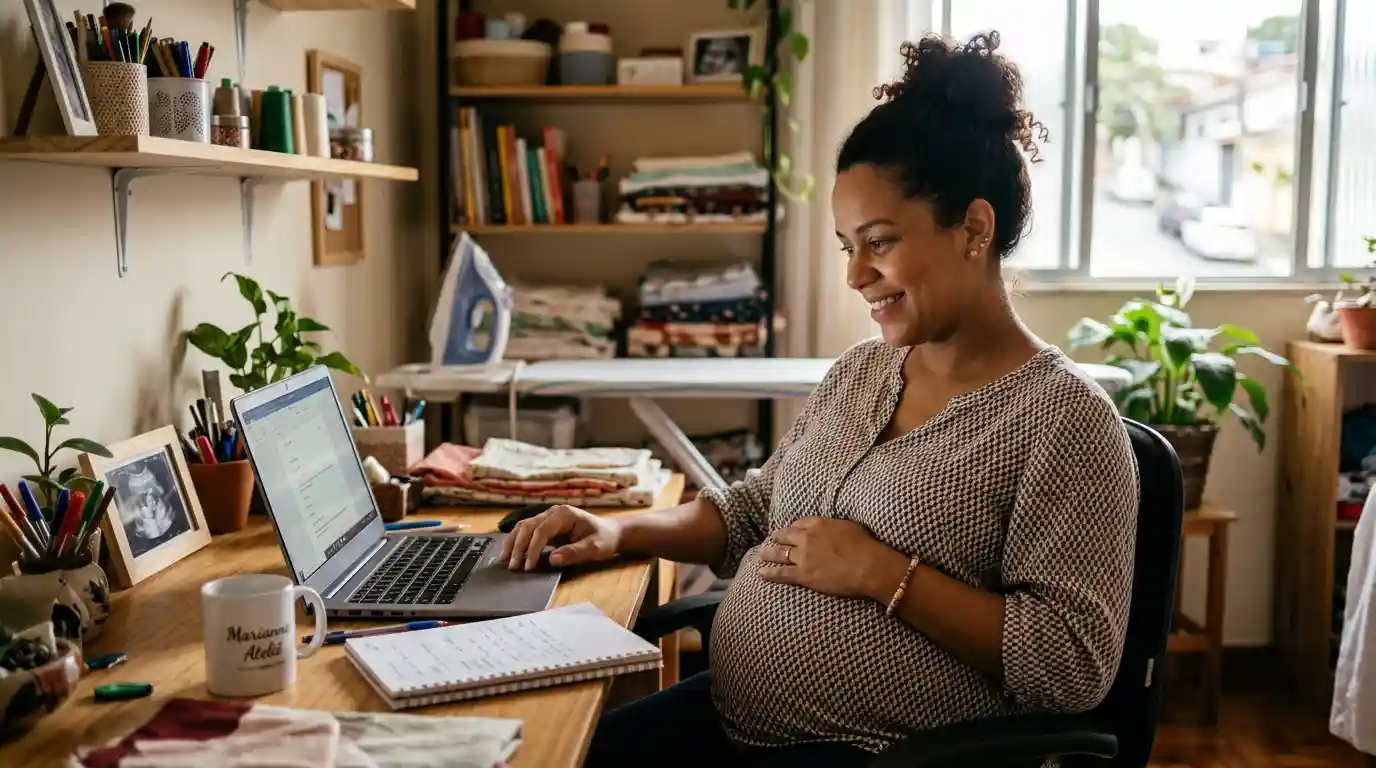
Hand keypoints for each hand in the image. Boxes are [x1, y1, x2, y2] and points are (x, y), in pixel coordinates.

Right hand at [499, 504, 621, 570]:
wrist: (609, 532)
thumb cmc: (603, 539)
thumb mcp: (594, 547)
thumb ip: (574, 552)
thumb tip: (552, 559)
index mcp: (564, 514)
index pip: (542, 530)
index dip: (532, 548)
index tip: (528, 567)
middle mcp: (553, 512)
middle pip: (528, 526)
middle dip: (518, 546)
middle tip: (513, 566)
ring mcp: (547, 517)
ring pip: (523, 526)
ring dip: (513, 543)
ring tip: (504, 560)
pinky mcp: (545, 525)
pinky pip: (527, 531)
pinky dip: (517, 541)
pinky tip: (510, 553)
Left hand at [757, 516, 905, 600]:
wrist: (869, 566)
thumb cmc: (866, 547)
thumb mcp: (850, 527)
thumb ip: (836, 526)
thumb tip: (833, 529)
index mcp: (820, 524)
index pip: (799, 523)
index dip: (793, 528)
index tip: (790, 531)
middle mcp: (808, 538)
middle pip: (786, 535)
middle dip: (777, 537)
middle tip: (772, 539)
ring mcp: (804, 556)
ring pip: (780, 553)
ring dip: (769, 553)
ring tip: (761, 554)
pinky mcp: (803, 574)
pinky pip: (781, 573)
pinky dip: (769, 573)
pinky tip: (761, 573)